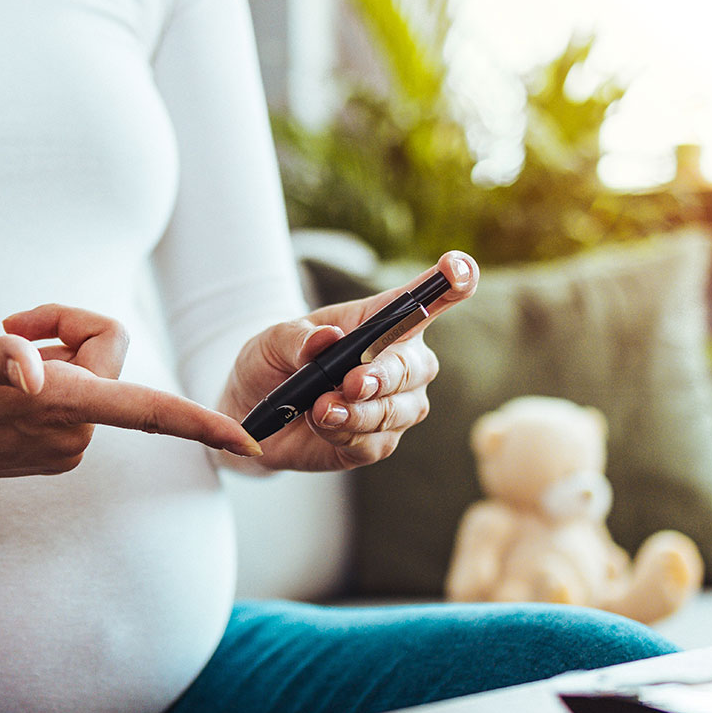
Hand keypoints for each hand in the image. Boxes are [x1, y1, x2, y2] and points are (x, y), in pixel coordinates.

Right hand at [0, 305, 260, 513]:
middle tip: (12, 324)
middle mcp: (70, 433)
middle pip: (110, 357)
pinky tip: (1, 378)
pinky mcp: (46, 444)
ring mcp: (59, 442)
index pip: (148, 412)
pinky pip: (70, 392)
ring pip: (90, 373)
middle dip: (70, 328)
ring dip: (53, 351)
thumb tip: (30, 371)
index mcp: (58, 410)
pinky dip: (45, 372)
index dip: (201, 420)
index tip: (249, 437)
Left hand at [219, 252, 477, 472]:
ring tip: (321, 408)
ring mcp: (393, 405)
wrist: (252, 412)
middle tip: (353, 382)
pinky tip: (322, 424)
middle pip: (415, 367)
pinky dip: (347, 433)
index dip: (450, 282)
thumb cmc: (272, 363)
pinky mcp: (376, 442)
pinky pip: (375, 442)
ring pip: (398, 410)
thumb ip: (297, 338)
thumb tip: (326, 338)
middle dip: (386, 375)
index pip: (425, 299)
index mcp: (381, 321)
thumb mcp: (272, 341)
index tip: (459, 270)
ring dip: (361, 412)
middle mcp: (399, 362)